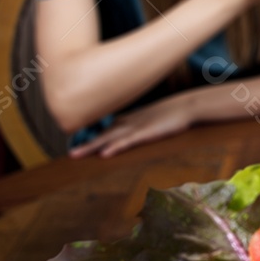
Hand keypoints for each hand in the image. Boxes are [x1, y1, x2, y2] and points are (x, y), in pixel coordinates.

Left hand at [68, 94, 194, 157]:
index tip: (79, 145)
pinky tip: (104, 153)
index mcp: (131, 119)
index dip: (93, 137)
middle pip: (103, 134)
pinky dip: (115, 146)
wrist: (188, 105)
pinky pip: (127, 141)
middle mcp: (129, 122)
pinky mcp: (147, 132)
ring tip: (76, 154)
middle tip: (71, 154)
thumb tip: (135, 133)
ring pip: (109, 137)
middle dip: (86, 143)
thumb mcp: (155, 119)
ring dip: (92, 146)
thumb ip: (144, 124)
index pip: (108, 129)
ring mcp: (137, 127)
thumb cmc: (175, 114)